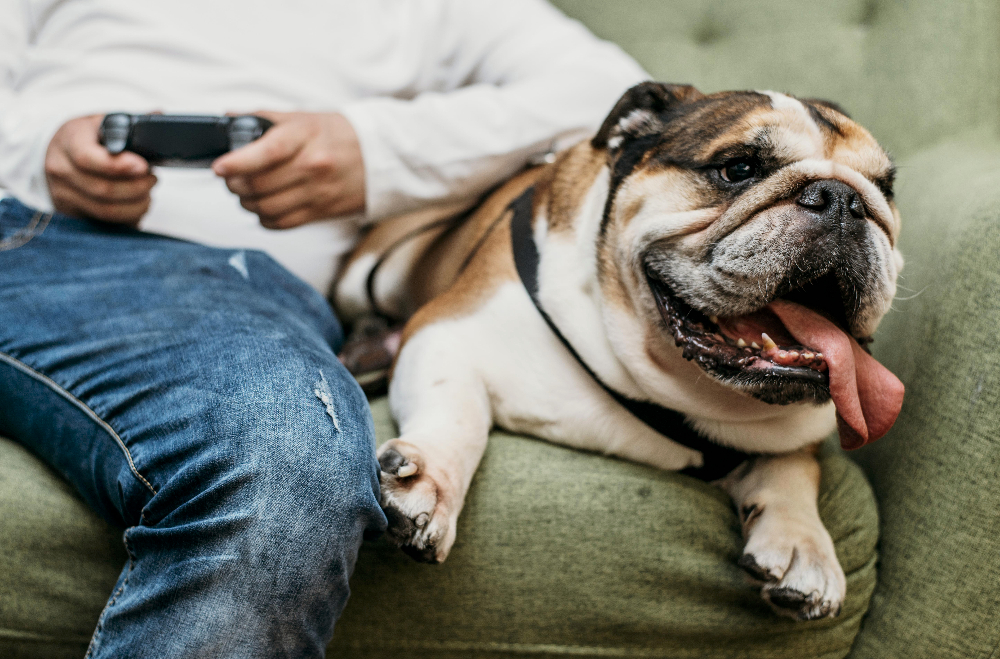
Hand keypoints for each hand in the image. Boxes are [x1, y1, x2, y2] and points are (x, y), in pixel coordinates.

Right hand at [44, 115, 156, 224]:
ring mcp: (63, 194)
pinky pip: (103, 223)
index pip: (88, 158)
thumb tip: (158, 115)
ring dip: (136, 206)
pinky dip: (127, 219)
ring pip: (105, 211)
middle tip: (153, 179)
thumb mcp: (101, 122)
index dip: (119, 166)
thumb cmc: (86, 137)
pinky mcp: (71, 212)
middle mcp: (61, 169)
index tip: (144, 166)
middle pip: (103, 189)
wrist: (55, 152)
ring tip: (148, 194)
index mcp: (69, 141)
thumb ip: (130, 122)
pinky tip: (137, 208)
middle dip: (137, 188)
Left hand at [212, 112, 365, 229]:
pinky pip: (281, 223)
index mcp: (305, 138)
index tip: (219, 167)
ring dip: (247, 203)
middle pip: (259, 184)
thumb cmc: (338, 135)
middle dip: (235, 184)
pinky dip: (264, 218)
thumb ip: (264, 119)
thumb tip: (228, 119)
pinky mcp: (320, 212)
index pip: (266, 152)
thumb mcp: (304, 118)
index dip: (238, 162)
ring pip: (266, 207)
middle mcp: (312, 167)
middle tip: (230, 177)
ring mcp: (316, 193)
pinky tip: (263, 207)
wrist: (380, 158)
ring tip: (245, 192)